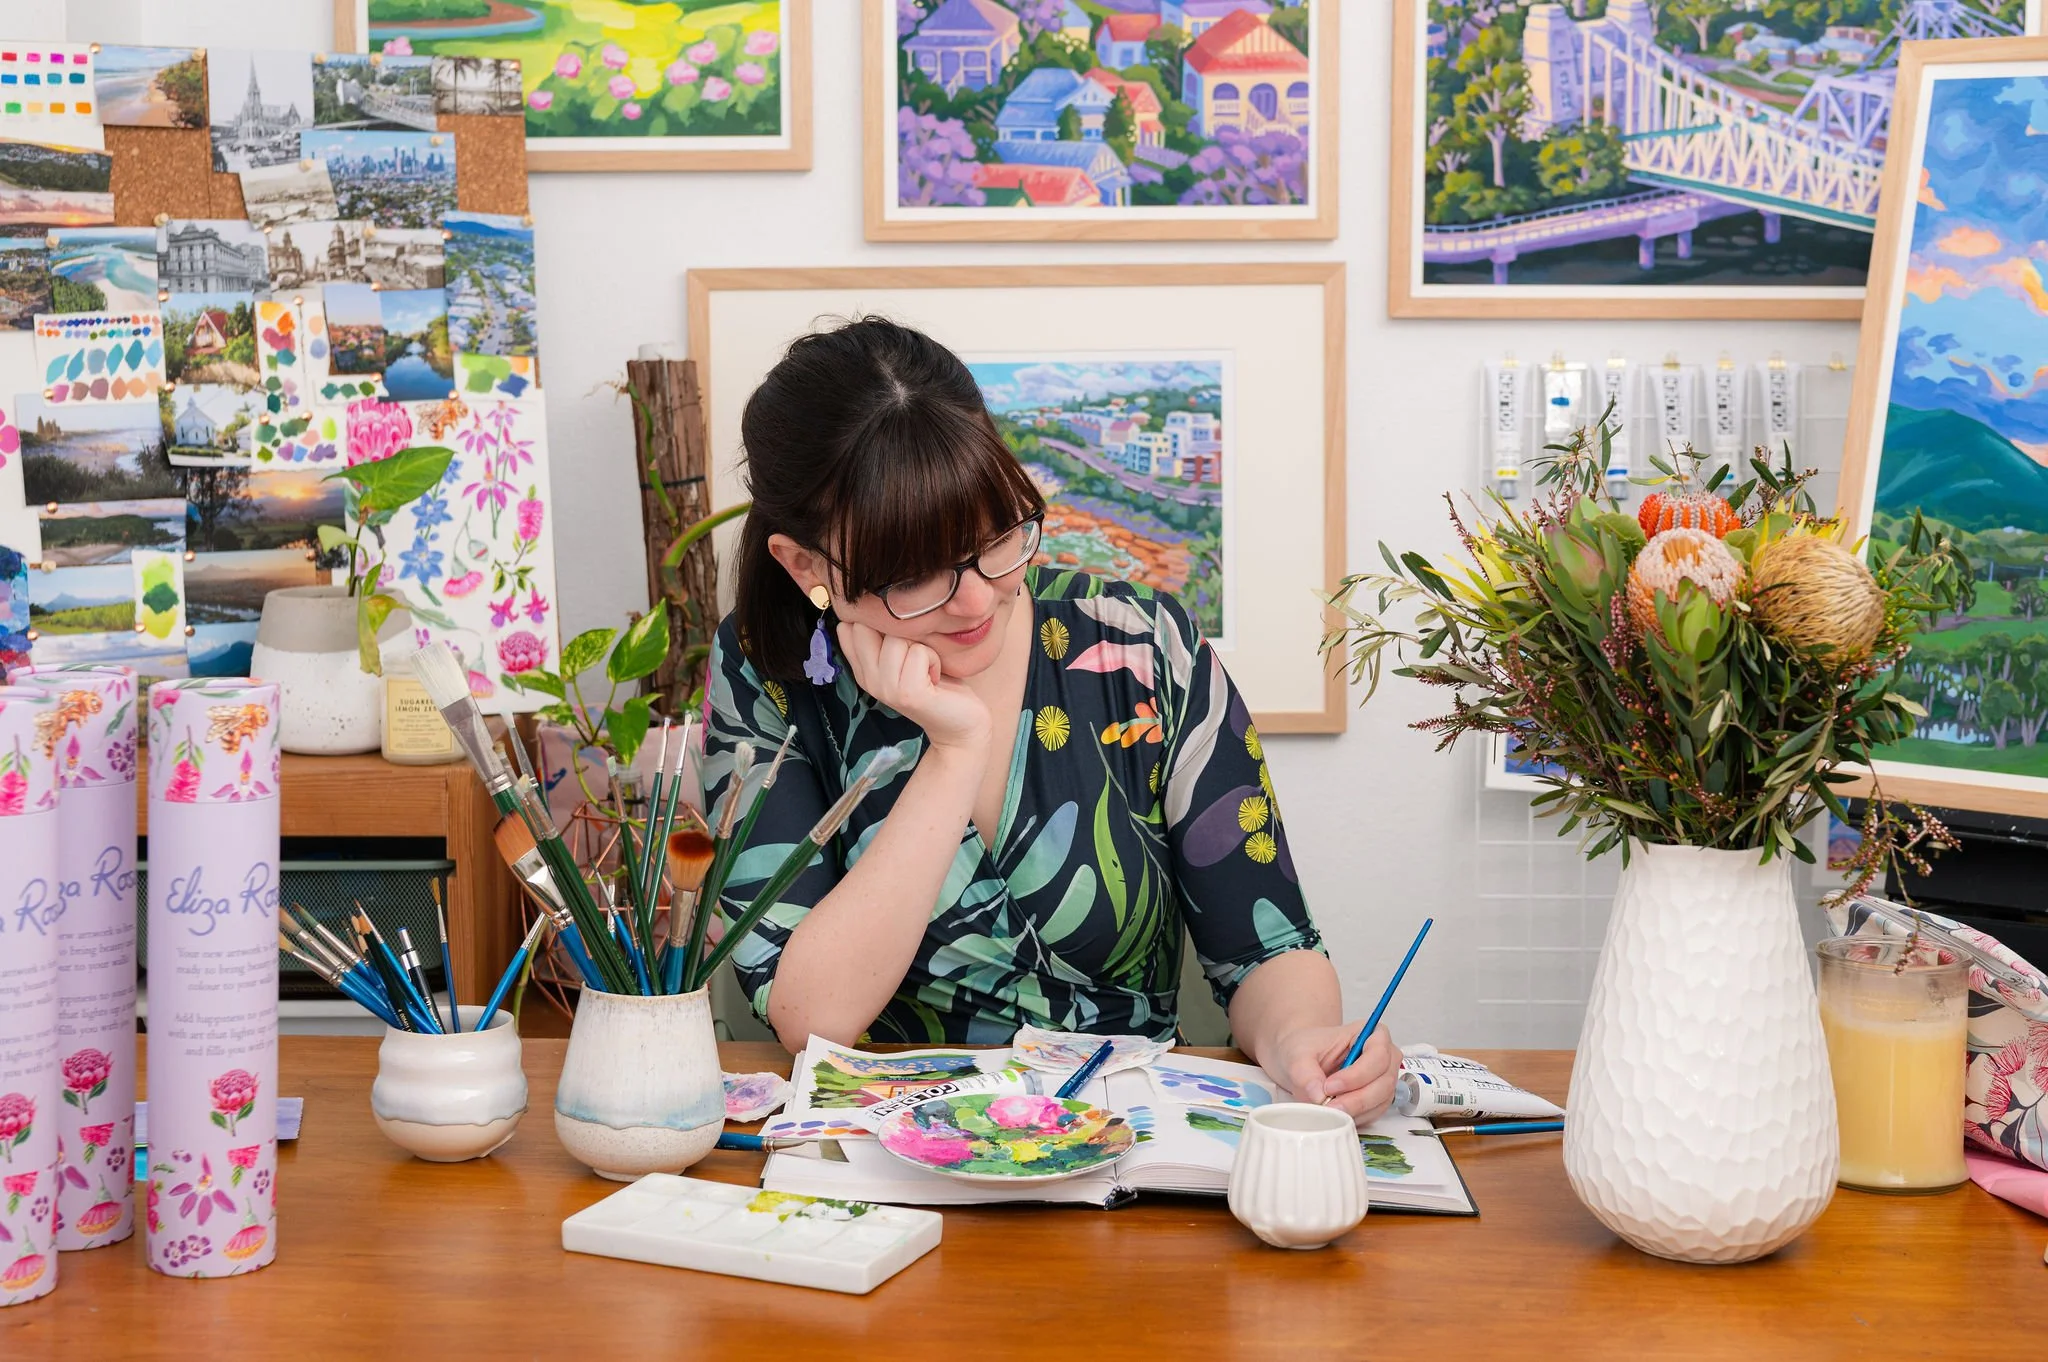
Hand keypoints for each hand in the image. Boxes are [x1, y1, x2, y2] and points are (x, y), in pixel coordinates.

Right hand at [836, 620, 990, 750]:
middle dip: (901, 633)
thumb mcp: (904, 654)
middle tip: (917, 657)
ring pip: (898, 639)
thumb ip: (883, 636)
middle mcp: (868, 679)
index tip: (900, 641)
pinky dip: (934, 660)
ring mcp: (886, 688)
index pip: (849, 627)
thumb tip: (868, 601)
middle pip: (871, 627)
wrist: (961, 723)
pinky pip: (919, 653)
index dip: (878, 622)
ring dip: (922, 648)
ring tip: (927, 669)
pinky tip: (935, 678)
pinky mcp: (908, 693)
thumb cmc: (937, 681)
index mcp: (863, 669)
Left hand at [1266, 1023, 1400, 1125]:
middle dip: (1357, 1098)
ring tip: (1329, 1111)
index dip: (1357, 1074)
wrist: (1302, 1061)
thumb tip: (1318, 1095)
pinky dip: (1356, 1117)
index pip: (1378, 1054)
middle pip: (1384, 1081)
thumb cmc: (1307, 1048)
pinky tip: (1337, 1115)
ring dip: (1355, 1110)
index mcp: (1371, 1034)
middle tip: (1329, 1105)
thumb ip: (1305, 1072)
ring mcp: (1384, 1079)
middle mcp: (1385, 1056)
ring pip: (1380, 1100)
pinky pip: (1374, 1113)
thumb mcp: (1298, 1054)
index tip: (1330, 1086)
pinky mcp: (1378, 1100)